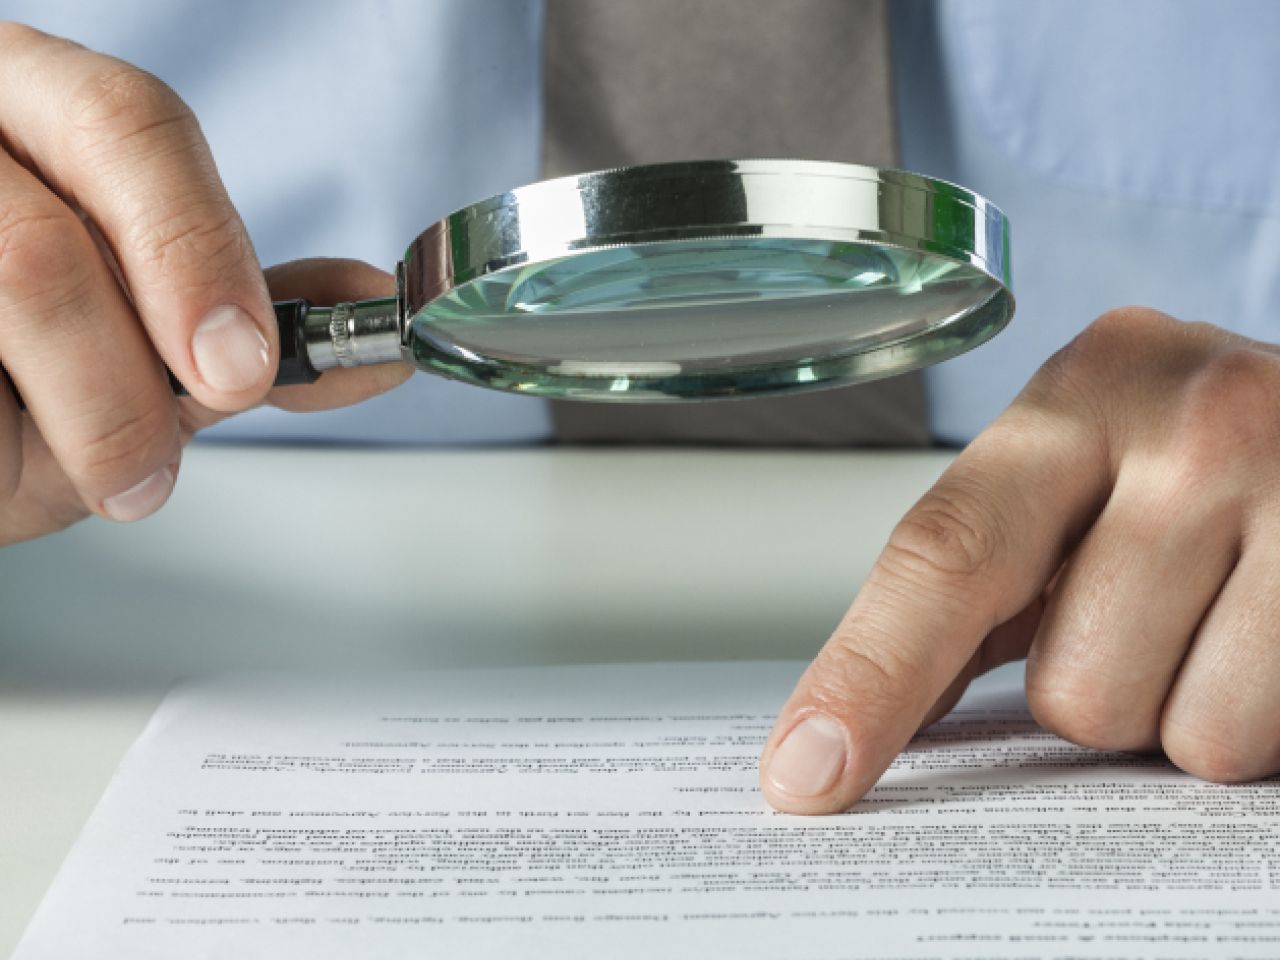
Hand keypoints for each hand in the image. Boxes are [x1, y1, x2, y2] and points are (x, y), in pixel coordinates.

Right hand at [0, 23, 408, 544]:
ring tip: (101, 476)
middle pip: (41, 248)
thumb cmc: (33, 353)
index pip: (130, 125)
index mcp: (38, 103)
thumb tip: (366, 301)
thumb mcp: (143, 321)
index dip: (197, 251)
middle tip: (154, 465)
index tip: (241, 365)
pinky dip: (1, 452)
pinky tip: (9, 444)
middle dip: (120, 382)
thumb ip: (248, 309)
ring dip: (66, 427)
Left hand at [761, 307, 1279, 811]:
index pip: (945, 558)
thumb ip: (965, 583)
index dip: (868, 679)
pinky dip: (1254, 720)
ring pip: (1181, 737)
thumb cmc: (1187, 454)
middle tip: (1137, 619)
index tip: (806, 770)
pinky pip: (1267, 743)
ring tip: (1212, 623)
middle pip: (1068, 688)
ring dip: (1179, 712)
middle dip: (1089, 690)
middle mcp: (1194, 427)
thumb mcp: (1070, 475)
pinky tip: (1260, 637)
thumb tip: (846, 722)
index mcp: (1077, 397)